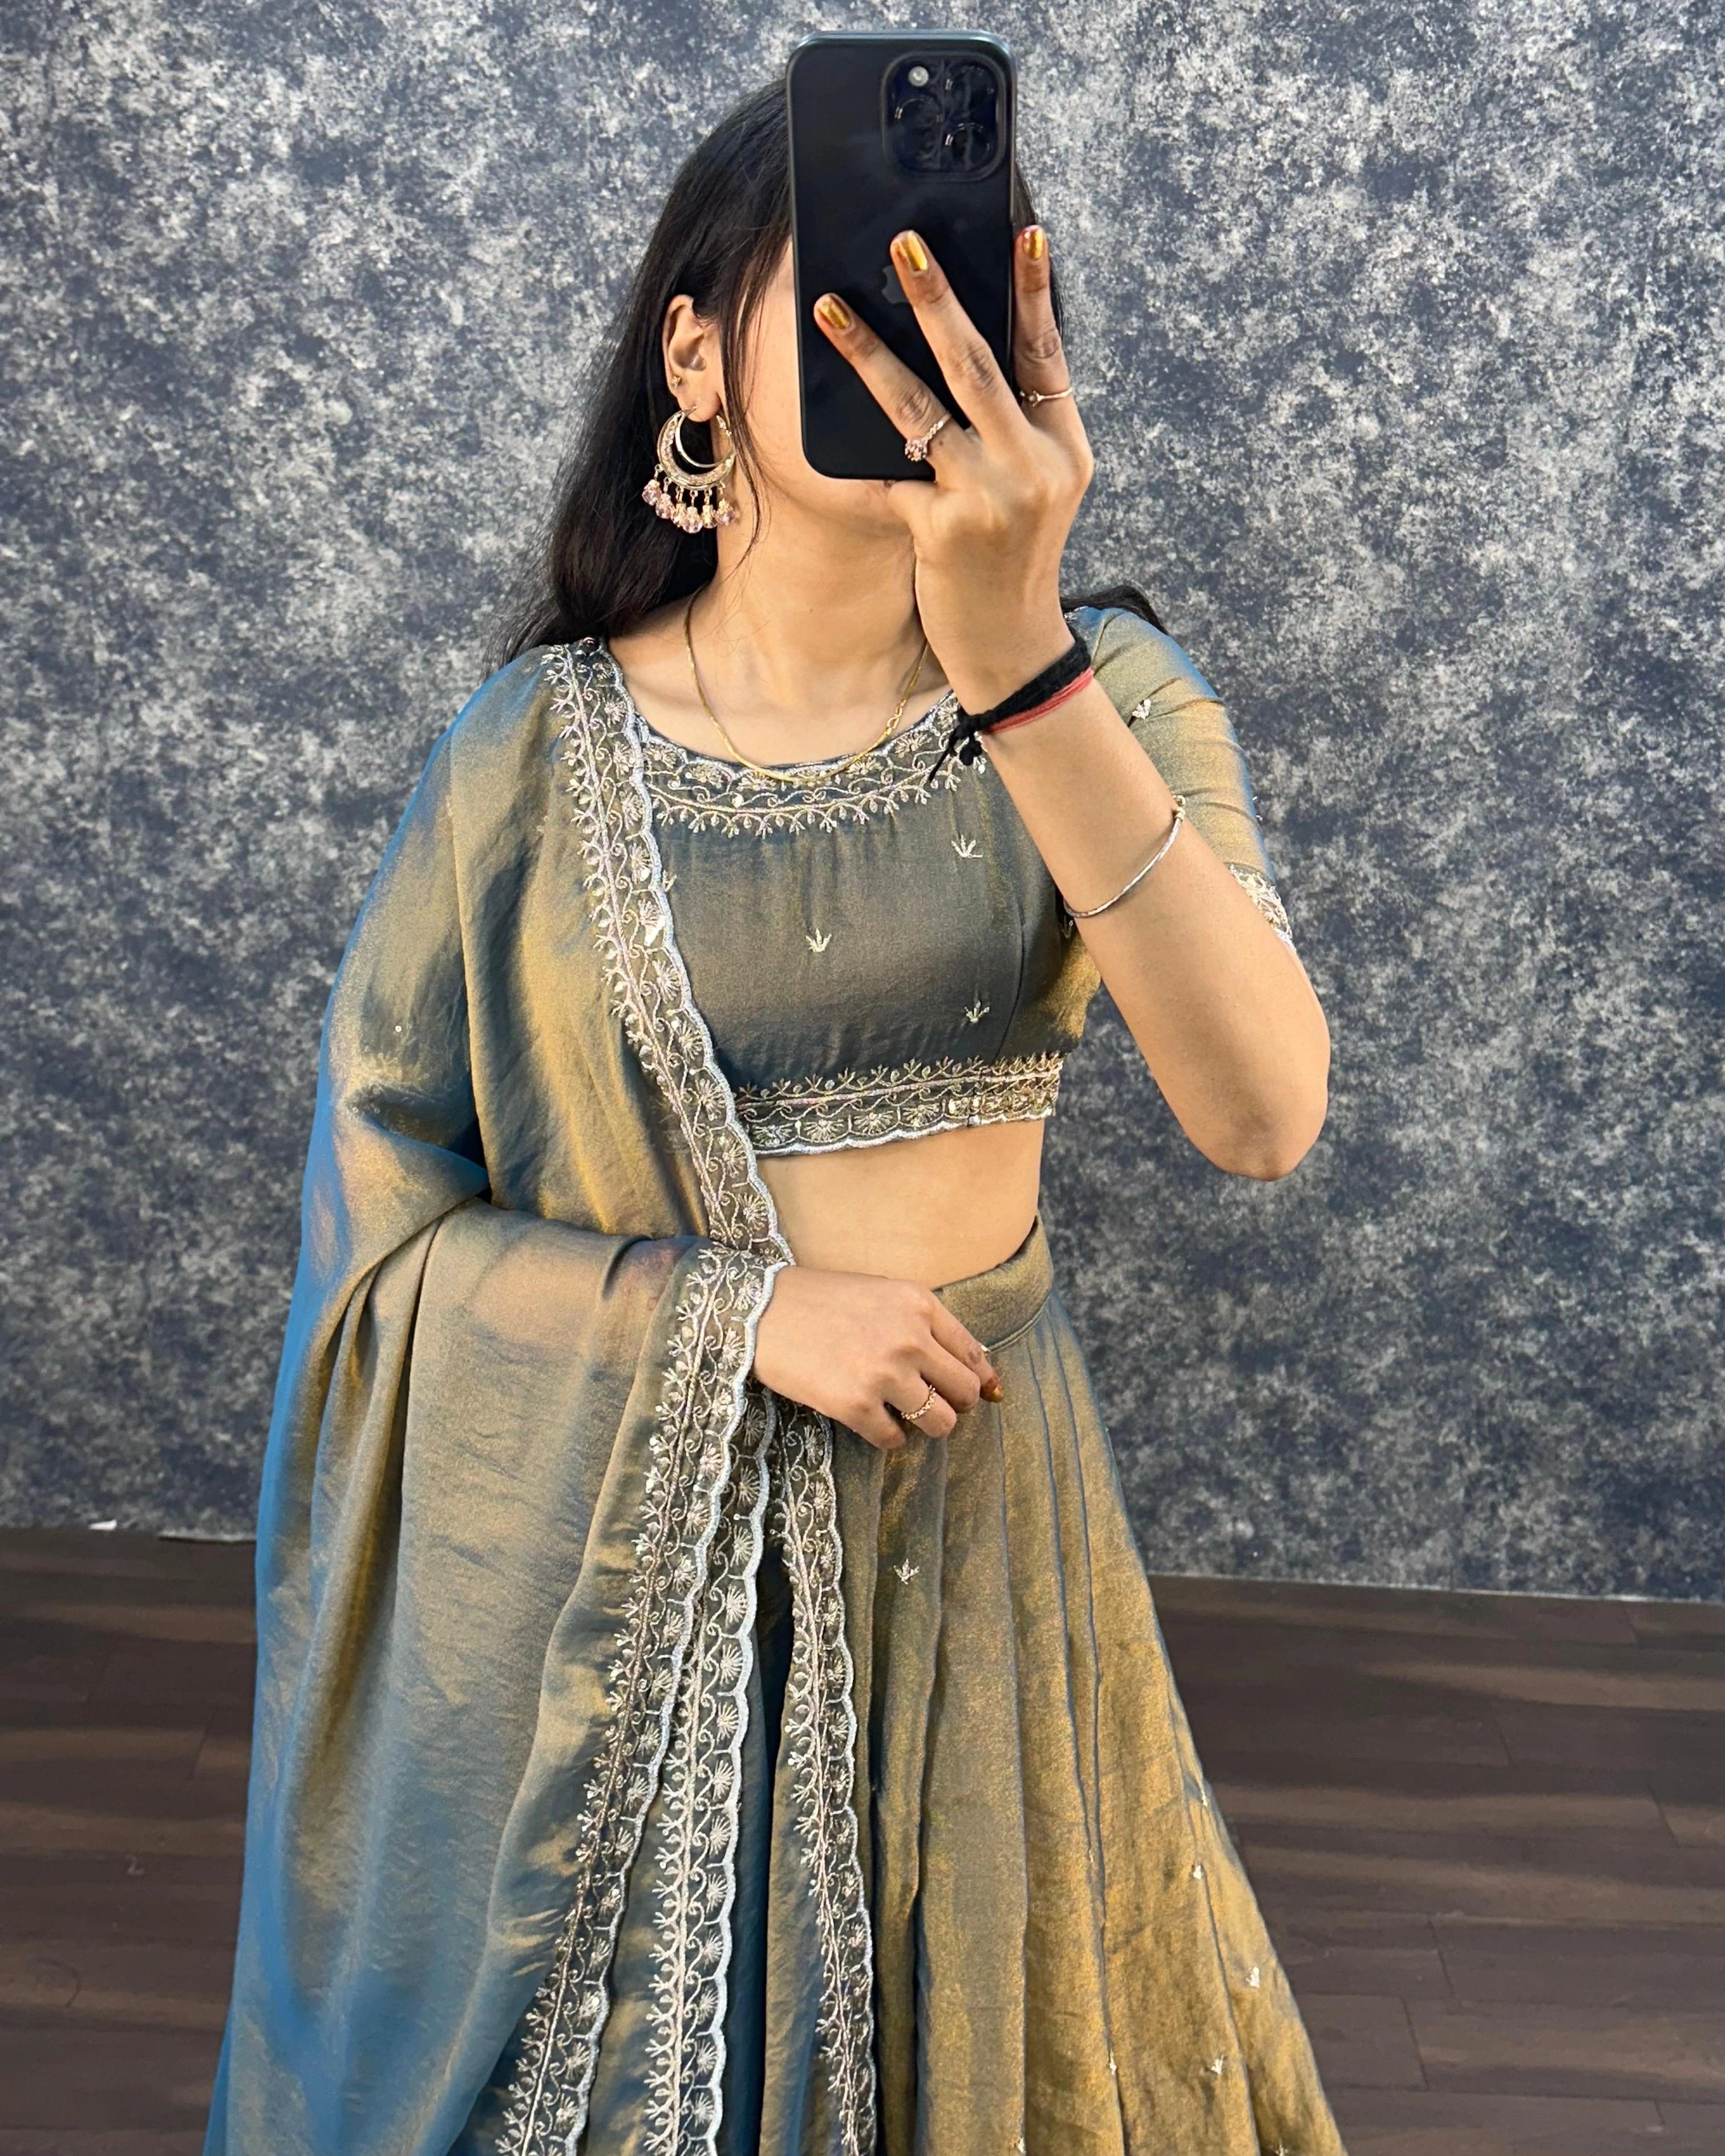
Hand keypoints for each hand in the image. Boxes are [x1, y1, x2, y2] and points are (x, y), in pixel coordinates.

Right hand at [752, 1264, 1002, 1452]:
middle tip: (936, 1405)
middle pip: (964, 1392)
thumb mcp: (881, 1293)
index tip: (980, 1392)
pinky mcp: (856, 1405)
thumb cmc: (819, 1299)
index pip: (972, 1352)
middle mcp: (910, 1339)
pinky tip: (873, 1423)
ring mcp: (884, 1374)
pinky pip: (893, 1439)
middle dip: (955, 1405)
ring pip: (938, 1422)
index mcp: (919, 1305)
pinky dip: (889, 1438)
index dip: (979, 1378)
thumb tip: (970, 1364)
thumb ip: (921, 1323)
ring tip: (905, 1417)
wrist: (762, 1311)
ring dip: (927, 1425)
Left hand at [811, 223, 1094, 712]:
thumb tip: (955, 351)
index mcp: (1063, 448)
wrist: (1011, 647)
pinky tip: (811, 418)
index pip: (1048, 353)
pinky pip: (885, 475)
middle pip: (979, 365)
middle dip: (937, 299)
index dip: (1036, 291)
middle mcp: (1033, 467)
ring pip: (920, 408)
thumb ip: (1012, 428)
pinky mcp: (942, 531)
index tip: (1026, 231)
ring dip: (869, 353)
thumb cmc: (1012, 560)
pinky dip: (848, 450)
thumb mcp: (1035, 489)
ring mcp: (988, 500)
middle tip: (904, 244)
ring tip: (832, 309)